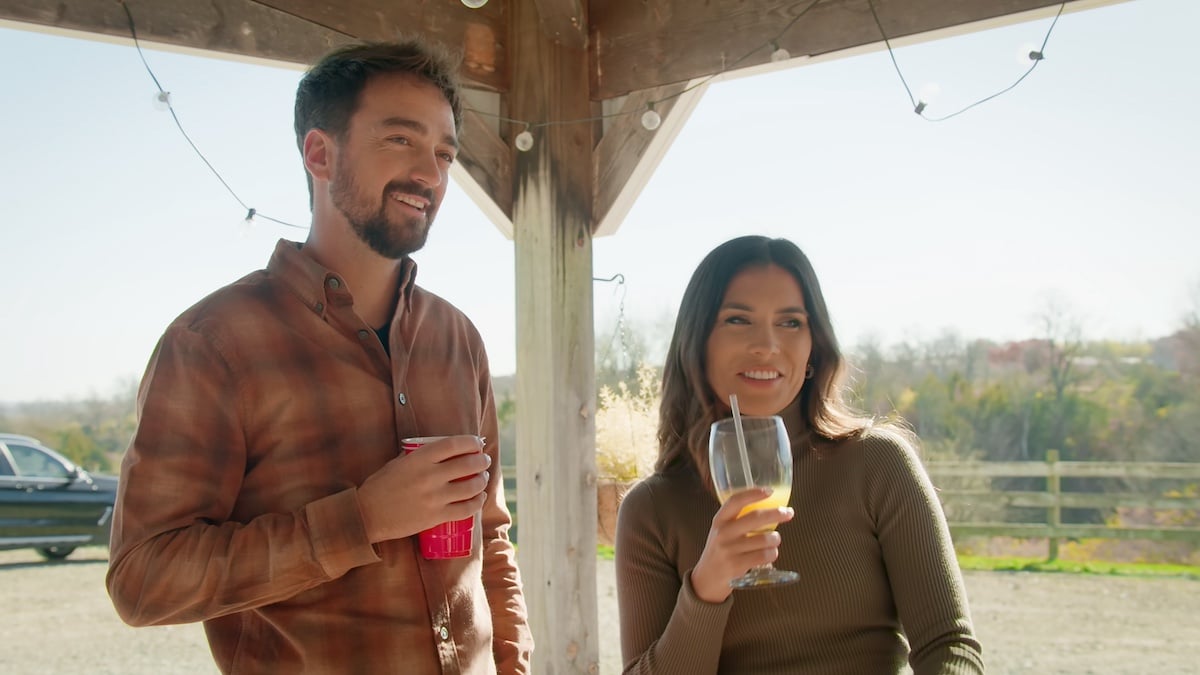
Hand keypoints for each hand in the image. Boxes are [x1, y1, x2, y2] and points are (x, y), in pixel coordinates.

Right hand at [357, 435, 490, 542]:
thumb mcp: (397, 463)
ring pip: (471, 487)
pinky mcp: (437, 517)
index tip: (477, 442)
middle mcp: (430, 476)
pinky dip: (478, 502)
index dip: (470, 442)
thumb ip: (418, 455)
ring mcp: (435, 498)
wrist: (368, 515)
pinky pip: (466, 509)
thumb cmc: (381, 486)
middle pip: (468, 464)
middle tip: (484, 460)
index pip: (454, 444)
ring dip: (483, 480)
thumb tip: (439, 450)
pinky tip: (480, 497)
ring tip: (483, 477)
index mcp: (419, 459)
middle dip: (481, 460)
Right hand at [690, 487, 793, 603]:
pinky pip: (764, 555)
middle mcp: (723, 533)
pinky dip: (772, 554)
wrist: (706, 579)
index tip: (770, 490)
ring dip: (776, 539)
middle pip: (755, 518)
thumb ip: (738, 520)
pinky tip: (770, 553)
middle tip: (788, 512)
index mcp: (719, 520)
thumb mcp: (722, 532)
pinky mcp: (737, 565)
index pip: (736, 501)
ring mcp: (729, 550)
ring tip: (774, 540)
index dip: (753, 494)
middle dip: (776, 513)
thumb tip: (769, 509)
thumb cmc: (720, 551)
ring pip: (765, 539)